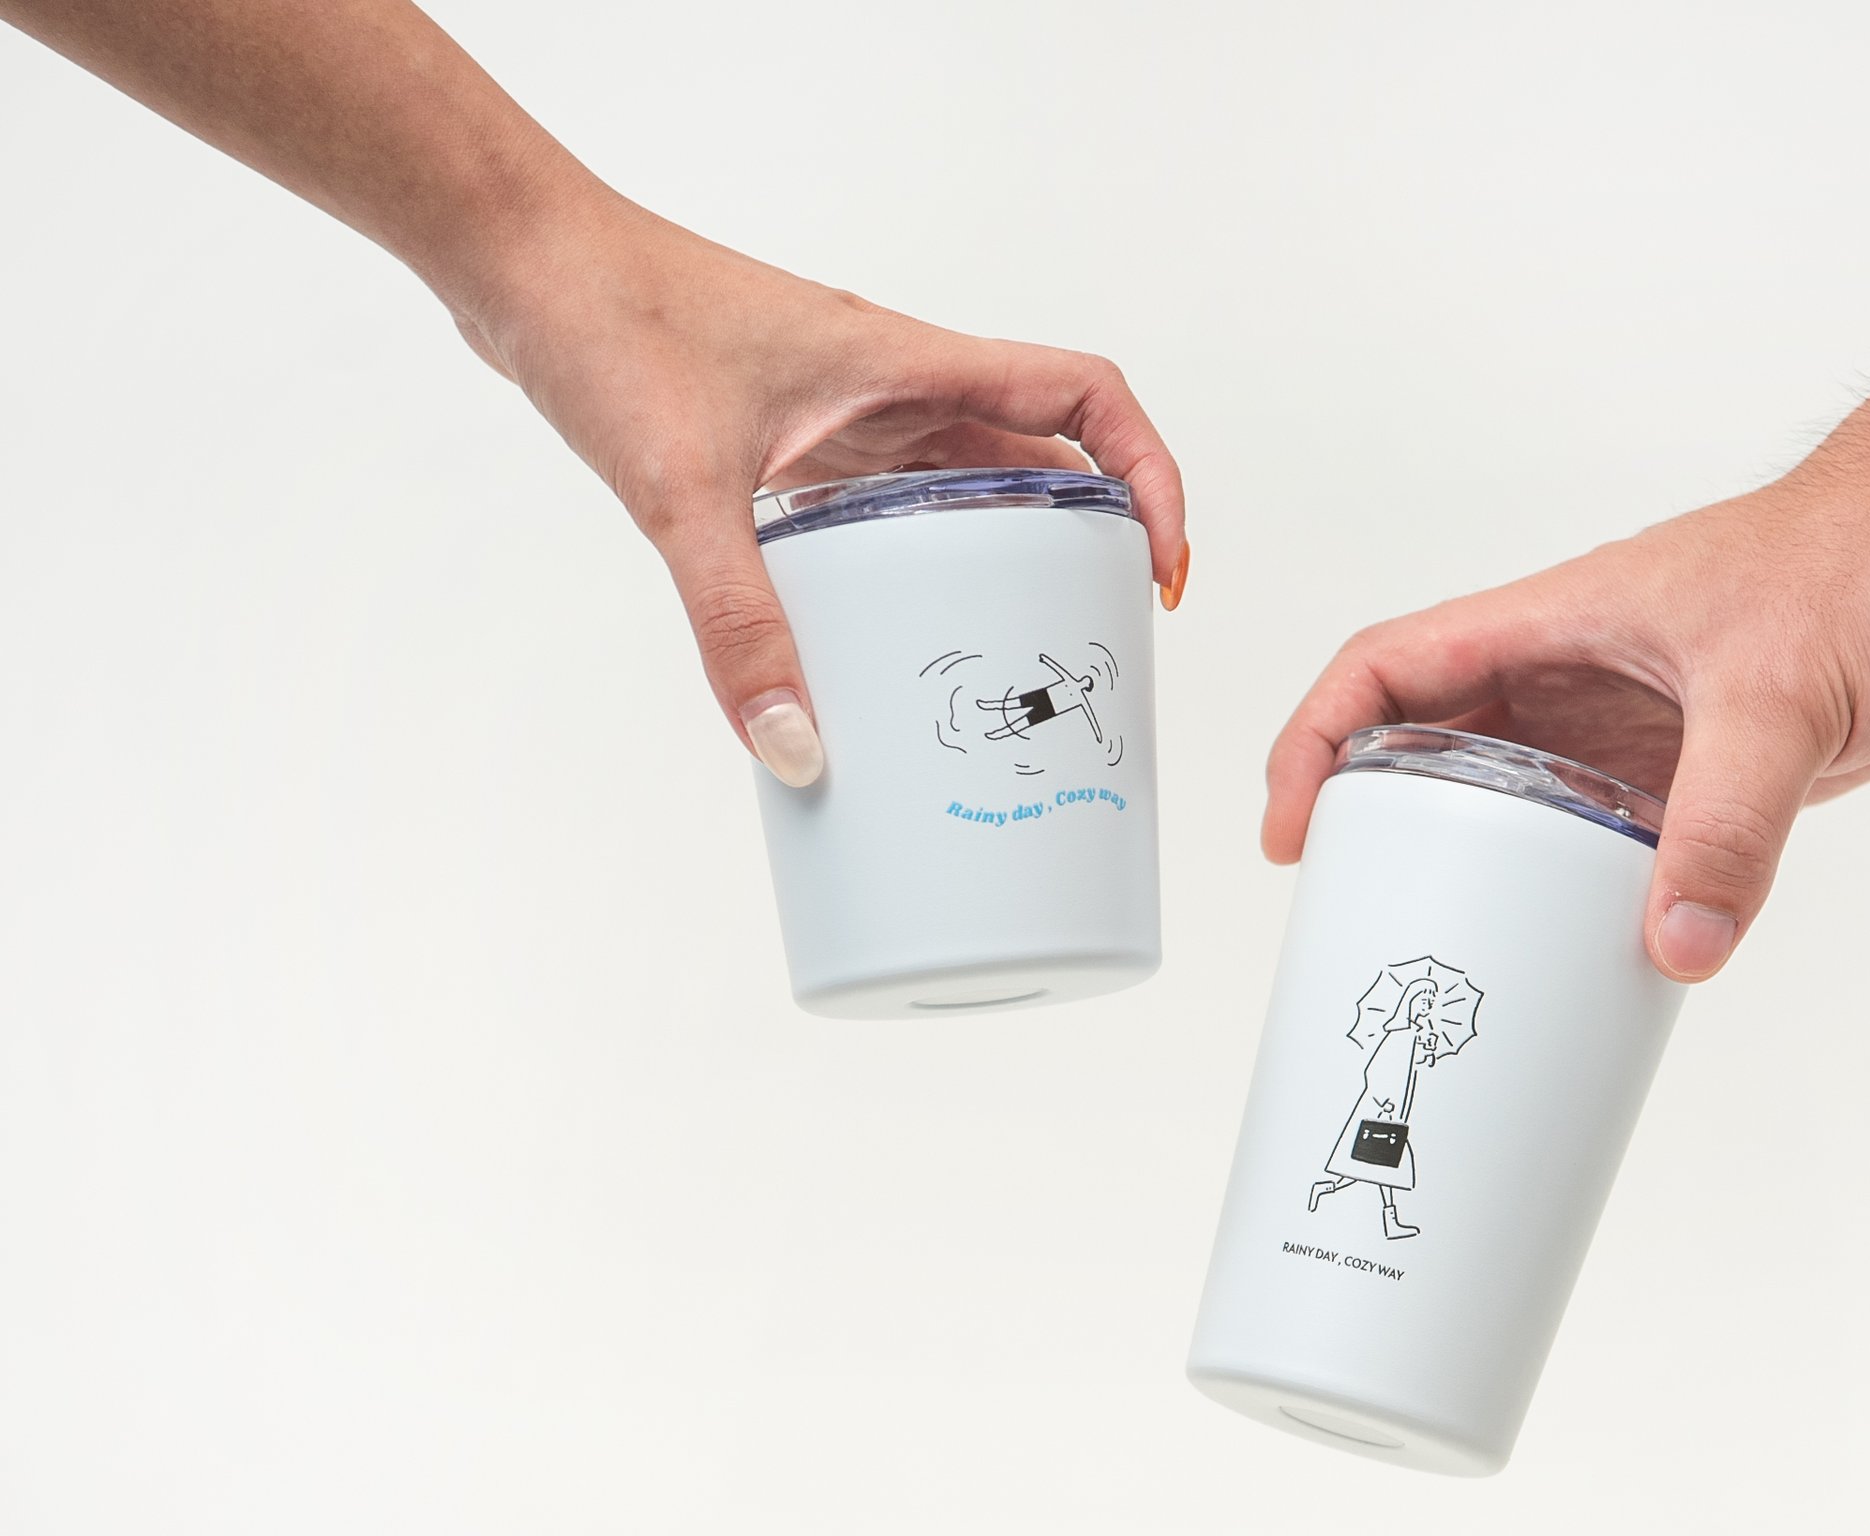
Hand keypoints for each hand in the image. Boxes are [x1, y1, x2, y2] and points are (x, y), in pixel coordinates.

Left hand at [451, 197, 1187, 785]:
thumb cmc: (605, 318)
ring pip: (972, 481)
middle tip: (1101, 635)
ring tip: (1021, 650)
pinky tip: (892, 631)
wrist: (517, 262)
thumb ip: (736, 620)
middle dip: (1093, 540)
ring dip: (1011, 553)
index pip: (1084, 397)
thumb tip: (797, 746)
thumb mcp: (680, 485)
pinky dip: (918, 561)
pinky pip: (894, 502)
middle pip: (1046, 455)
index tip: (1159, 565)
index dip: (1148, 473)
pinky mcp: (797, 438)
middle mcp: (896, 385)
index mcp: (910, 365)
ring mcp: (848, 411)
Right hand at [1262, 456, 1869, 981]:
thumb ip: (1729, 819)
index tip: (1292, 832)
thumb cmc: (1862, 557)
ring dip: (1487, 873)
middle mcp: (1577, 677)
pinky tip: (1588, 954)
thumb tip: (1681, 945)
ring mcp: (1634, 725)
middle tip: (1366, 925)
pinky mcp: (1700, 768)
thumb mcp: (1778, 693)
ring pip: (1523, 805)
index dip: (1318, 742)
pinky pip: (1612, 840)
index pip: (1389, 670)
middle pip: (1435, 750)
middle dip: (1384, 830)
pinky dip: (1586, 896)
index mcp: (1553, 624)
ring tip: (1459, 960)